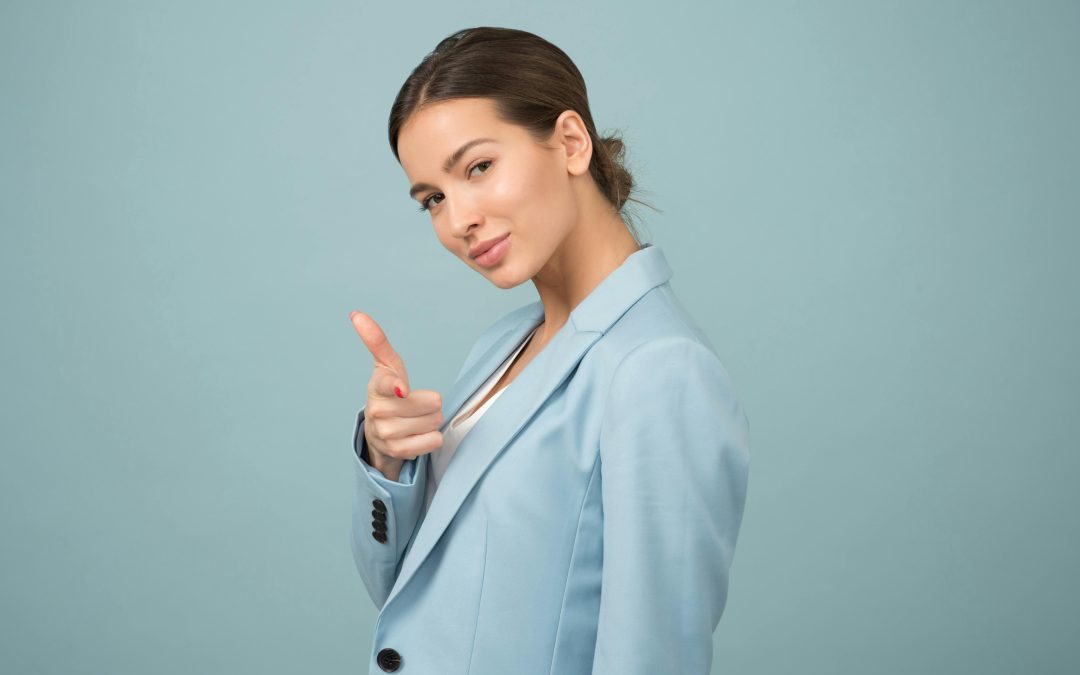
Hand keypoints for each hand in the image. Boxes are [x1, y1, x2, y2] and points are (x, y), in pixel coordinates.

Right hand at [349, 311, 443, 480]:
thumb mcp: (386, 366)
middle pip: (431, 403)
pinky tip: (418, 435)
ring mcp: (387, 434)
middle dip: (430, 404)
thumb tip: (356, 314)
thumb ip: (377, 341)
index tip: (402, 389)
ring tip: (416, 420)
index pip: (387, 384)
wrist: (378, 434)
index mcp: (377, 387)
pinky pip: (434, 441)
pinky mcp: (398, 452)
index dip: (397, 386)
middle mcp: (378, 412)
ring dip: (432, 420)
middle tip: (416, 406)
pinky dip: (433, 438)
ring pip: (434, 421)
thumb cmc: (389, 393)